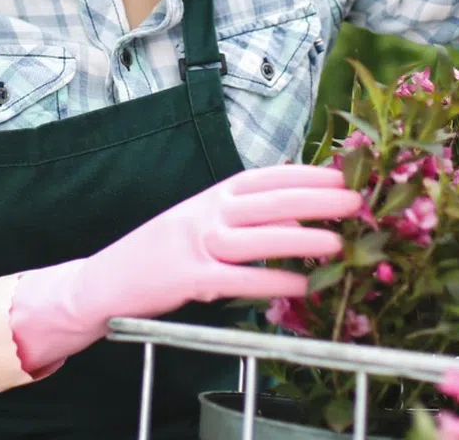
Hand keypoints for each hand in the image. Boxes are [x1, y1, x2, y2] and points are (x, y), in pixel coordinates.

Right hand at [0, 164, 359, 378]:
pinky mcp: (186, 279)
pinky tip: (299, 285)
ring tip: (337, 243)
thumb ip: (242, 217)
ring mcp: (194, 243)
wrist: (104, 281)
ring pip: (256, 237)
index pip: (265, 176)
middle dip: (315, 199)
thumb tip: (296, 217)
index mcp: (211, 194)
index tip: (340, 173)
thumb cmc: (161, 252)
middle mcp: (205, 212)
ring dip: (300, 239)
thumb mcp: (201, 221)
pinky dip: (270, 282)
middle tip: (354, 201)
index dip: (305, 174)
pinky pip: (236, 279)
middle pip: (269, 200)